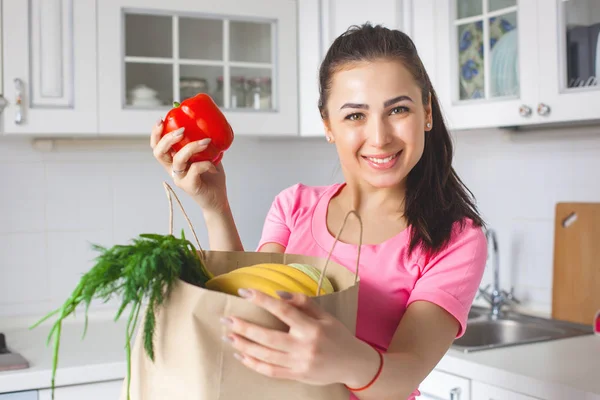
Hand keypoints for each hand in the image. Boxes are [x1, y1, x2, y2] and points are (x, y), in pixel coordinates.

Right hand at [151, 119, 228, 212]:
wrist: (218, 200)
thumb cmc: (212, 178)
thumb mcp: (207, 157)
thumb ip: (204, 145)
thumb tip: (210, 126)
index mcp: (173, 162)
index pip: (157, 147)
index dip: (155, 134)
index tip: (161, 121)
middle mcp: (173, 170)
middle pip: (159, 153)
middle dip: (168, 138)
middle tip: (182, 130)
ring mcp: (180, 179)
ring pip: (178, 160)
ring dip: (191, 147)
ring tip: (205, 141)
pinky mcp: (189, 186)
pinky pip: (195, 169)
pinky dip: (206, 164)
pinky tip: (214, 166)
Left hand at [220, 289, 380, 387]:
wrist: (353, 365)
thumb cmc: (339, 336)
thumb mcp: (326, 316)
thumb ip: (303, 303)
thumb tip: (278, 293)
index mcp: (312, 328)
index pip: (283, 311)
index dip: (262, 300)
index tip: (244, 292)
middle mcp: (304, 347)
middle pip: (268, 337)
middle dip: (244, 328)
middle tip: (226, 319)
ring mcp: (299, 364)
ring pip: (265, 356)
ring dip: (244, 346)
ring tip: (229, 335)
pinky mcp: (296, 376)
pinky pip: (270, 371)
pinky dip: (253, 364)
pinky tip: (240, 355)